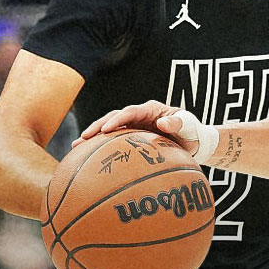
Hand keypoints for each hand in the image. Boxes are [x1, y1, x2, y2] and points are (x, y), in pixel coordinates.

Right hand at [74, 100, 198, 155]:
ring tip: (76, 147)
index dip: (116, 119)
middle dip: (97, 127)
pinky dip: (100, 147)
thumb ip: (177, 123)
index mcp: (151, 109)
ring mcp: (134, 126)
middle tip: (82, 138)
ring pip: (109, 129)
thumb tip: (163, 123)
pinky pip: (113, 141)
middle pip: (114, 118)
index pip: (130, 111)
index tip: (105, 130)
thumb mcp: (189, 126)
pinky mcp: (131, 137)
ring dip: (93, 136)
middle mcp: (139, 116)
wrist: (193, 141)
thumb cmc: (191, 132)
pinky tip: (86, 158)